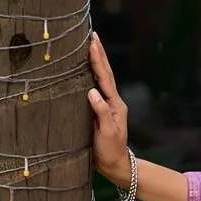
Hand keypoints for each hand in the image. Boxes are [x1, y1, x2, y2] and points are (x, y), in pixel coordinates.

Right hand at [87, 32, 129, 184]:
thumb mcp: (107, 133)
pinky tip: (84, 68)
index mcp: (115, 104)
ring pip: (101, 79)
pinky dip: (91, 75)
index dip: (98, 60)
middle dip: (99, 54)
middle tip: (92, 35)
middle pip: (105, 73)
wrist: (115, 165)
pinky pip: (95, 87)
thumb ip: (101, 112)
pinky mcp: (100, 110)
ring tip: (89, 45)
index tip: (92, 43)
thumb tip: (92, 91)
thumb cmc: (110, 151)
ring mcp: (107, 105)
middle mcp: (112, 101)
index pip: (105, 78)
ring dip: (96, 62)